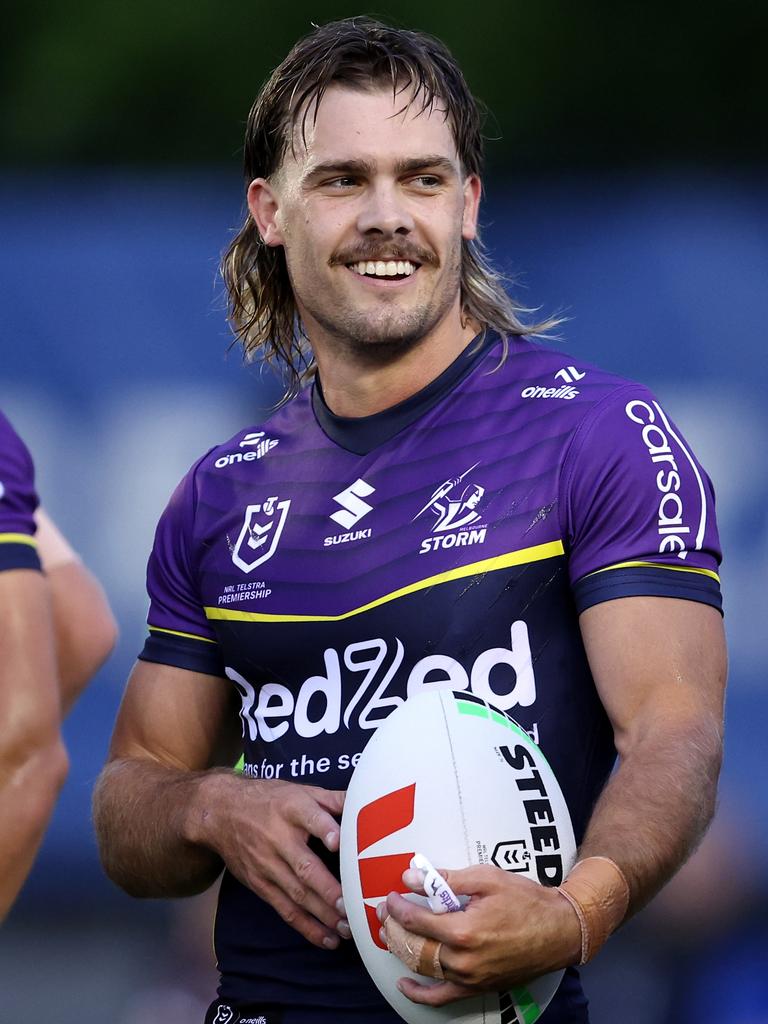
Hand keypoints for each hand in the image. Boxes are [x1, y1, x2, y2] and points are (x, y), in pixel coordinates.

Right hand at [202, 776, 347, 949]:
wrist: (221, 812)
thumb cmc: (269, 799)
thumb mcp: (299, 790)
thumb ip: (333, 799)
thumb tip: (367, 802)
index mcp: (291, 808)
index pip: (310, 817)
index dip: (325, 829)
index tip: (339, 842)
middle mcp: (278, 838)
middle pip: (304, 866)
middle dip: (328, 890)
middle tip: (351, 907)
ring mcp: (267, 865)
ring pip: (296, 894)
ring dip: (322, 914)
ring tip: (347, 929)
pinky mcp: (259, 884)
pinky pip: (285, 909)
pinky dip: (306, 927)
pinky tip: (327, 939)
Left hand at [379, 864, 580, 1005]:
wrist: (559, 930)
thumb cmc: (525, 900)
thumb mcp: (486, 878)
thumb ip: (446, 879)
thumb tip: (411, 876)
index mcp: (463, 930)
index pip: (416, 920)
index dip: (397, 907)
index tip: (390, 896)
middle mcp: (462, 960)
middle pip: (414, 946)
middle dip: (394, 928)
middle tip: (382, 912)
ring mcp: (469, 978)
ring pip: (423, 968)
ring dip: (402, 951)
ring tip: (389, 935)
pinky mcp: (477, 988)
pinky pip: (442, 997)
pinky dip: (420, 993)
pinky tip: (405, 983)